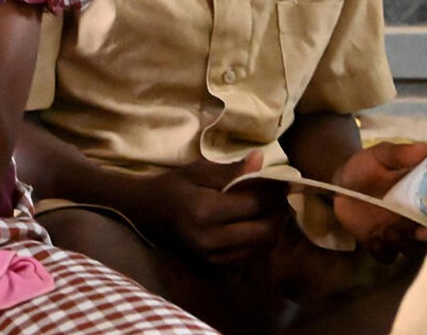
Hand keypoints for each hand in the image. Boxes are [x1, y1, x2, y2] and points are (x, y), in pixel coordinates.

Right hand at [140, 152, 288, 265]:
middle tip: (278, 195)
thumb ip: (231, 170)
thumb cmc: (172, 186)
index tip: (279, 180)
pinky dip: (260, 239)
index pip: (255, 204)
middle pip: (265, 231)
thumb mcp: (198, 171)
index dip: (273, 192)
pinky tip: (254, 223)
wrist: (147, 213)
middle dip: (278, 212)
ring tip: (269, 208)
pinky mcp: (217, 266)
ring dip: (272, 227)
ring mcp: (214, 257)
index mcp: (205, 211)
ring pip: (263, 247)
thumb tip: (260, 160)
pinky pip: (251, 256)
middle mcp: (211, 239)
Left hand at [332, 141, 426, 260]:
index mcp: (421, 201)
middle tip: (416, 233)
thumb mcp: (379, 156)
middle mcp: (415, 221)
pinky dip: (382, 251)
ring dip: (405, 246)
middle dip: (425, 240)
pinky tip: (373, 240)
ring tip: (388, 232)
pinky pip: (387, 255)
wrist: (339, 181)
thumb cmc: (365, 168)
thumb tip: (424, 148)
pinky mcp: (378, 242)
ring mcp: (398, 233)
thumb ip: (398, 154)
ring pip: (411, 250)